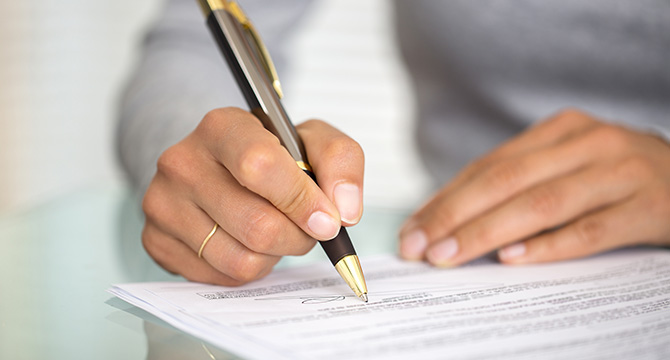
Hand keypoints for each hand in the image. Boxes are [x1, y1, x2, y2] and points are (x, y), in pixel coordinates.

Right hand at [141, 107, 363, 284]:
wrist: (219, 164)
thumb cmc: (270, 153)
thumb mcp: (311, 140)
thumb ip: (341, 162)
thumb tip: (345, 211)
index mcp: (222, 126)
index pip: (260, 167)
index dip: (301, 200)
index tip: (328, 221)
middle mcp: (182, 162)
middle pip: (257, 225)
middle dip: (298, 237)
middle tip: (307, 227)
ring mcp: (162, 203)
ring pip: (241, 259)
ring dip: (275, 255)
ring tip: (275, 230)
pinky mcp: (156, 240)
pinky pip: (221, 276)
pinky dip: (249, 268)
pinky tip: (246, 241)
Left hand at [399, 109, 669, 265]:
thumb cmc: (614, 178)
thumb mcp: (567, 166)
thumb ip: (519, 185)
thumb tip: (450, 221)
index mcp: (560, 130)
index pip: (489, 167)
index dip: (445, 198)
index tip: (412, 229)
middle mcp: (587, 144)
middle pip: (506, 181)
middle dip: (454, 216)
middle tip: (418, 247)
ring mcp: (620, 172)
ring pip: (541, 204)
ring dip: (487, 232)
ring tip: (449, 256)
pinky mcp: (648, 206)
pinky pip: (590, 230)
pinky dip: (548, 246)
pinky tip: (512, 260)